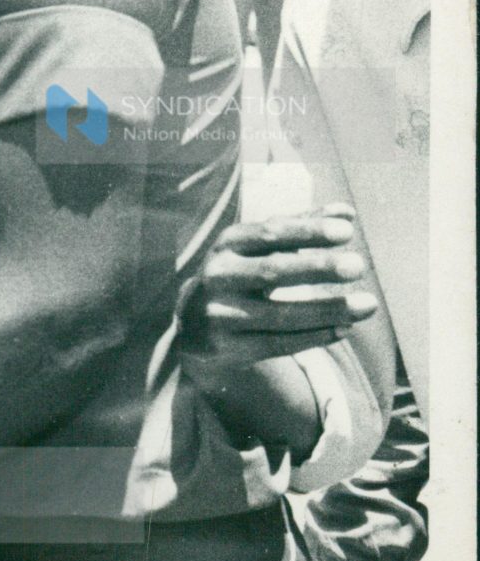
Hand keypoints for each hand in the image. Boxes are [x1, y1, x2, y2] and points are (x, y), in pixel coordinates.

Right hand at [179, 206, 377, 377]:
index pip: (270, 232)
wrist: (192, 325)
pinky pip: (278, 344)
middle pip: (272, 271)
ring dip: (328, 310)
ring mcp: (219, 314)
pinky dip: (316, 336)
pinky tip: (345, 328)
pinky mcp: (227, 348)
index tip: (348, 231)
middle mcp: (219, 276)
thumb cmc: (240, 275)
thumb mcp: (258, 247)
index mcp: (228, 244)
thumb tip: (347, 212)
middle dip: (318, 267)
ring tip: (368, 305)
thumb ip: (300, 228)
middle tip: (359, 265)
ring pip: (281, 314)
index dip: (308, 231)